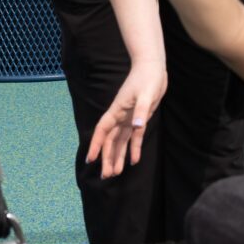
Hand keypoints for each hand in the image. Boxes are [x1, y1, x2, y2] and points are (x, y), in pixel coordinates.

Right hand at [85, 59, 167, 179]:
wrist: (153, 68)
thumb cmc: (147, 79)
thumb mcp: (146, 95)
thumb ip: (141, 111)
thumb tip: (135, 127)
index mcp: (117, 111)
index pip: (102, 131)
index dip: (95, 145)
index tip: (90, 159)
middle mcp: (120, 117)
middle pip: (110, 140)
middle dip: (107, 157)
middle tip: (106, 176)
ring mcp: (129, 118)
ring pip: (120, 141)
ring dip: (117, 156)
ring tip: (116, 173)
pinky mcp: (139, 118)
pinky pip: (134, 137)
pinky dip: (134, 148)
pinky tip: (134, 161)